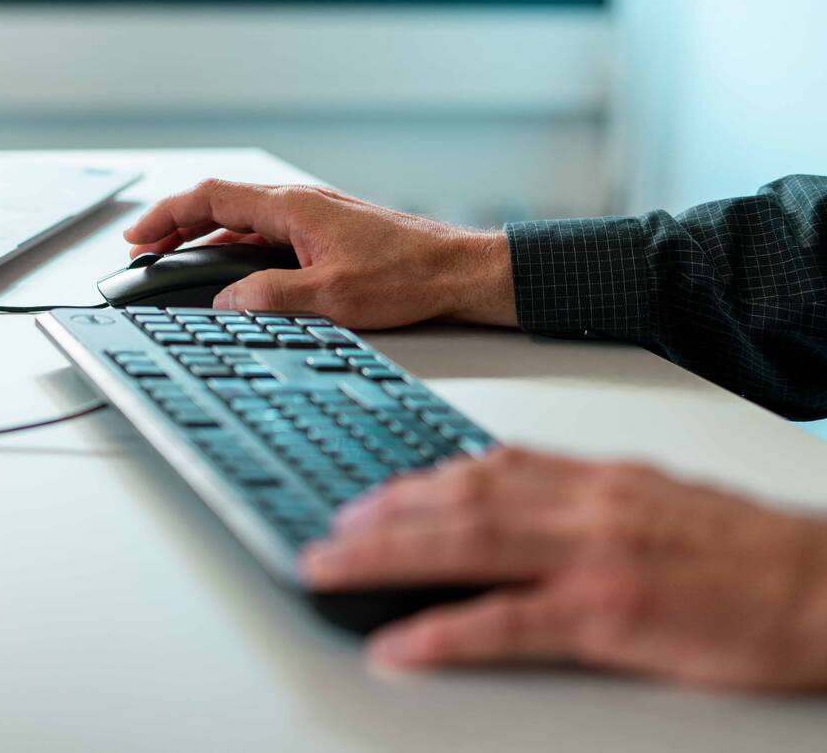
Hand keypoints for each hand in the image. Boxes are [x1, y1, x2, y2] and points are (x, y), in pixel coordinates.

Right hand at [123, 179, 514, 328]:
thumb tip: (226, 304)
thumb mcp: (331, 296)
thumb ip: (270, 298)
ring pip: (242, 220)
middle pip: (220, 205)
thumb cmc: (407, 276)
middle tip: (144, 250)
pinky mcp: (325, 234)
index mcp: (292, 207)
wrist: (458, 271)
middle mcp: (298, 204)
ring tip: (175, 261)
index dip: (167, 215)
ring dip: (204, 238)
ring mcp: (312, 218)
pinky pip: (265, 235)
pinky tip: (230, 272)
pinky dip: (235, 248)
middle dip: (175, 225)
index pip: (212, 198)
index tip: (137, 235)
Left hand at [300, 448, 826, 691]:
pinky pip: (508, 623)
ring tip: (333, 567)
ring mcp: (594, 556)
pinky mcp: (610, 614)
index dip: (420, 480)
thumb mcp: (656, 501)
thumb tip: (514, 502)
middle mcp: (585, 504)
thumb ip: (583, 499)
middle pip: (460, 499)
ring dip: (388, 555)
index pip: (488, 466)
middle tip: (332, 529)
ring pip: (466, 544)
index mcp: (597, 478)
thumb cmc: (745, 552)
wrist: (826, 587)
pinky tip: (400, 642)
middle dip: (384, 513)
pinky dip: (445, 631)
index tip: (376, 493)